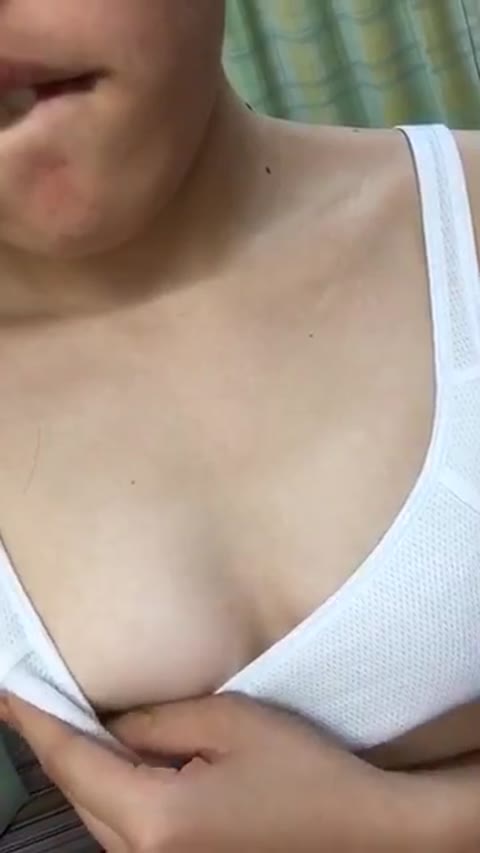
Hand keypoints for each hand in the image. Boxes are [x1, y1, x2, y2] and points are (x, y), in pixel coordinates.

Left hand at [6, 692, 421, 851]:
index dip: (35, 723)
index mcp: (155, 821)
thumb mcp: (228, 722)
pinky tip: (120, 761)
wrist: (362, 832)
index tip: (7, 693)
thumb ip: (156, 722)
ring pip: (98, 816)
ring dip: (84, 769)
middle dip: (57, 743)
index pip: (73, 763)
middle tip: (38, 697)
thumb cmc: (303, 773)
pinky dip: (113, 793)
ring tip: (74, 720)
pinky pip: (125, 832)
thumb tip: (110, 725)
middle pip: (78, 794)